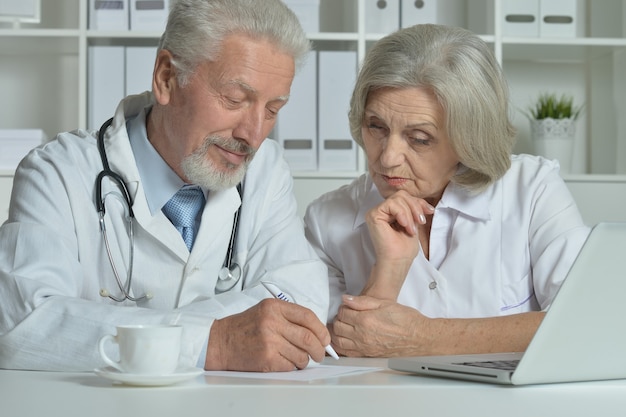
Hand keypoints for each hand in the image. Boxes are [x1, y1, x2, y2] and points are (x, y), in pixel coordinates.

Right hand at [204, 299, 330, 371]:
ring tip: (296, 358)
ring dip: (304, 360)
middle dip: (319, 350)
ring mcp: (269, 341)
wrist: (220, 342)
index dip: (321, 330)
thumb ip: (289, 317)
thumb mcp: (266, 311)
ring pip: (302, 355)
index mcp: (274, 307)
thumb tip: (317, 333)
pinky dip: (292, 366)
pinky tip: (284, 362)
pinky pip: (290, 366)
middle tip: (319, 354)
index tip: (325, 339)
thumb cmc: (244, 327)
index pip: (308, 316)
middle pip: (309, 338)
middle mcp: (272, 322)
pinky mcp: (266, 358)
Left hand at [330, 294, 428, 357]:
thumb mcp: (384, 303)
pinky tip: (342, 341)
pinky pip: (347, 353)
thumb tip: (346, 299)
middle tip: (344, 315)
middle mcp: (362, 335)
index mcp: (365, 320)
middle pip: (338, 327)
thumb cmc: (406, 320)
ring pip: (338, 341)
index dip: (343, 307)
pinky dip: (340, 347)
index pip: (342, 313)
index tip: (348, 306)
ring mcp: (364, 347)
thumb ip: (362, 301)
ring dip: (336, 333)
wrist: (419, 337)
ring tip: (341, 326)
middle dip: (338, 319)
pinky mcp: (368, 355)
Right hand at [361, 191, 433, 298]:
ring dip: (410, 214)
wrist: (397, 261)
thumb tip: (424, 203)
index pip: (404, 197)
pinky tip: (404, 225)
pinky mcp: (373, 215)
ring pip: (398, 198)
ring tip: (411, 229)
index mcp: (390, 212)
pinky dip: (402, 214)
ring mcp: (376, 212)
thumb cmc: (403, 248)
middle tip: (420, 222)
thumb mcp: (413, 224)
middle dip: (415, 207)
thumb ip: (414, 210)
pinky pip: (391, 204)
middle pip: (401, 195)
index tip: (429, 211)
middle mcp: (381, 211)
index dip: (418, 202)